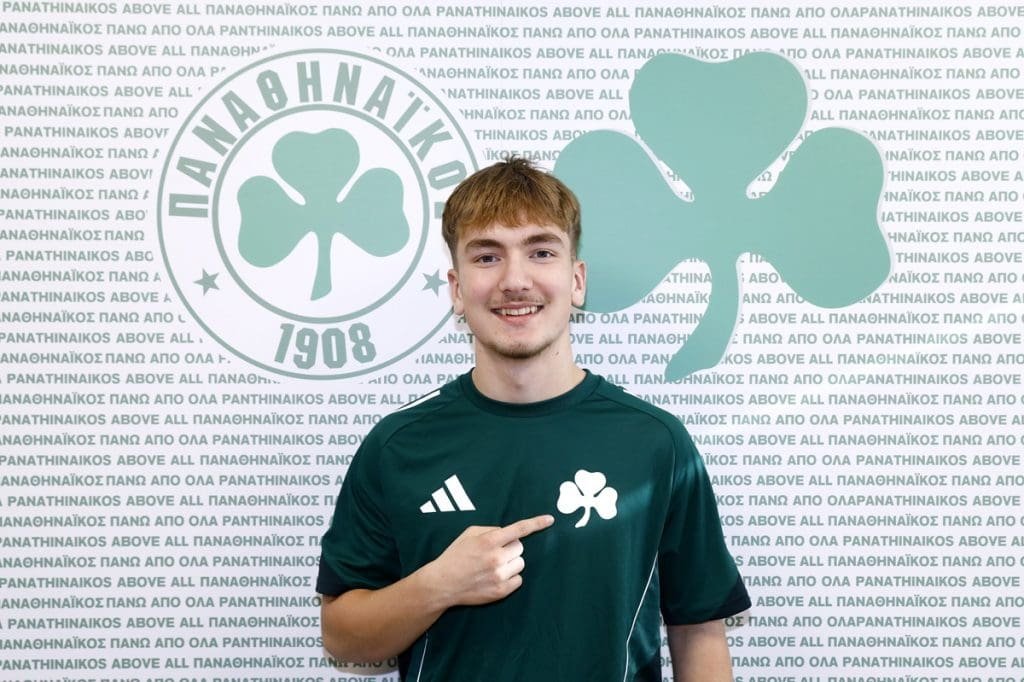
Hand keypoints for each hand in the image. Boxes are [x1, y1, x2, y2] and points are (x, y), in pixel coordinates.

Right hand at [424, 515, 553, 607]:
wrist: (443, 583)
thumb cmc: (455, 555)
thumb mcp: (469, 534)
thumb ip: (490, 530)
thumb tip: (507, 533)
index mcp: (489, 541)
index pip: (518, 529)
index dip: (536, 523)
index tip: (550, 519)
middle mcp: (496, 558)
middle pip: (520, 547)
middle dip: (510, 548)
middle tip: (495, 552)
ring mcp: (499, 576)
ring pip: (520, 563)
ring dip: (511, 562)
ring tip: (493, 566)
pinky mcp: (501, 591)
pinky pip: (518, 580)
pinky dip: (510, 577)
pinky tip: (496, 577)